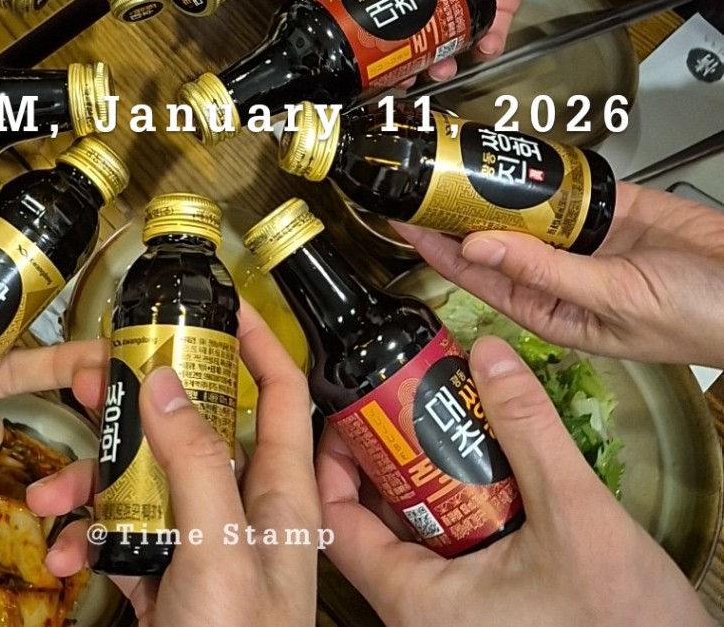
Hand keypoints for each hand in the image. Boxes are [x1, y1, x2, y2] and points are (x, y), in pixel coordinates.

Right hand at [28, 304, 318, 626]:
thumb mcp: (220, 549)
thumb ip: (194, 461)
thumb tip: (161, 379)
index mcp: (279, 494)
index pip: (281, 394)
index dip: (258, 343)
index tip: (220, 308)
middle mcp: (244, 511)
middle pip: (196, 429)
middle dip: (140, 406)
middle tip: (93, 382)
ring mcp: (205, 546)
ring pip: (150, 481)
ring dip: (97, 480)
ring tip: (54, 492)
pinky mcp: (170, 581)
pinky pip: (127, 537)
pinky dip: (93, 537)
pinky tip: (68, 550)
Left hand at [318, 335, 712, 626]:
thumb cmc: (625, 625)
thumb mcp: (574, 515)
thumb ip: (527, 429)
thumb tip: (488, 355)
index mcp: (418, 602)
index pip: (335, 523)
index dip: (331, 462)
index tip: (347, 411)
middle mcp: (424, 612)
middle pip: (372, 520)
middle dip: (386, 455)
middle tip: (399, 399)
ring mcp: (455, 613)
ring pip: (415, 532)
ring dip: (426, 475)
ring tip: (439, 418)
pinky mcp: (487, 610)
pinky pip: (451, 549)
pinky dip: (458, 502)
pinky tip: (484, 466)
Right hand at [374, 0, 575, 73]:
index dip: (360, 11)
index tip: (352, 37)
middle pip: (408, 19)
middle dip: (401, 49)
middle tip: (399, 72)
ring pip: (446, 31)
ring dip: (440, 55)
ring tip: (438, 71)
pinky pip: (492, 26)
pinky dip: (488, 43)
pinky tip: (485, 49)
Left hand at [394, 182, 723, 367]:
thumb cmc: (704, 319)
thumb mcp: (616, 302)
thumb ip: (545, 273)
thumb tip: (478, 248)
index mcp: (553, 312)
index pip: (478, 278)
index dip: (438, 250)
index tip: (404, 220)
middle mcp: (560, 277)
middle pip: (493, 241)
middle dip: (457, 214)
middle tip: (422, 179)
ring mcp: (584, 242)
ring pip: (523, 212)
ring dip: (492, 190)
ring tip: (454, 161)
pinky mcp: (611, 210)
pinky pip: (563, 188)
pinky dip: (538, 173)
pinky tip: (510, 157)